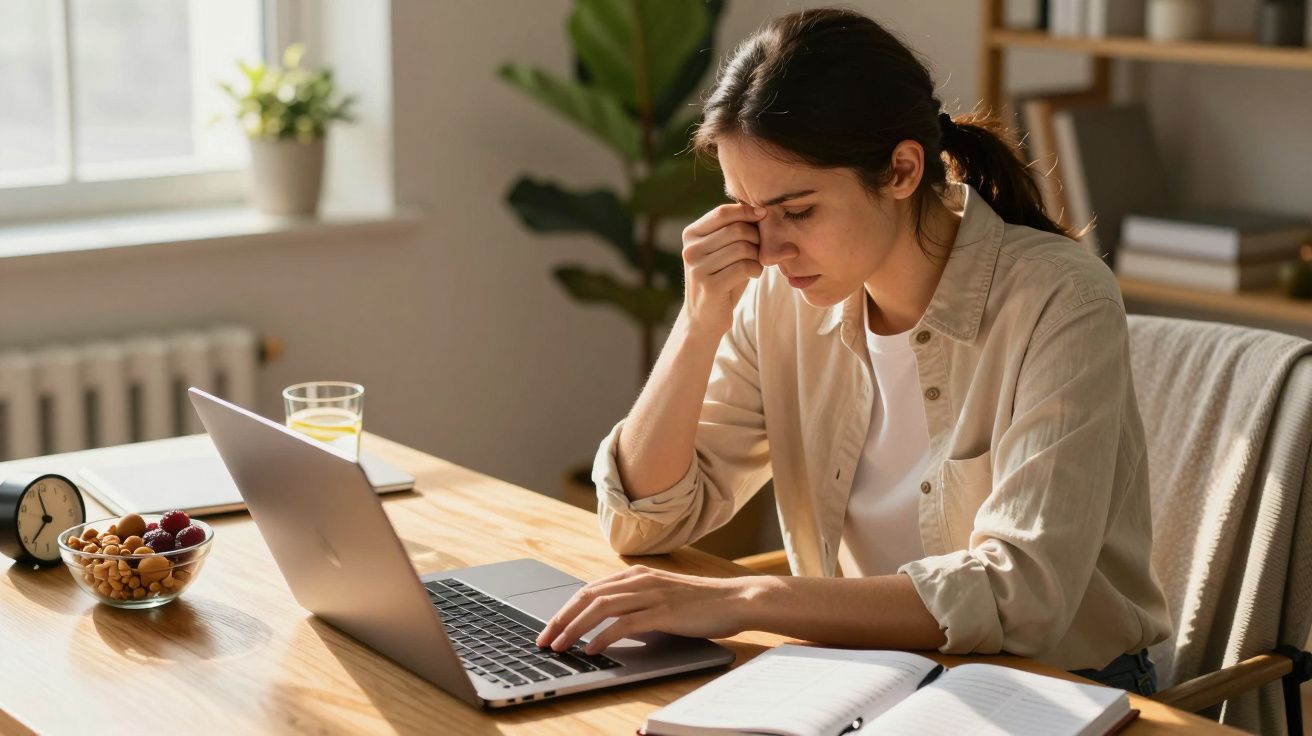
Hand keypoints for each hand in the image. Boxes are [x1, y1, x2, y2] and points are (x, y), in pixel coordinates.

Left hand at [536, 565, 756, 654]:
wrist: (736, 600)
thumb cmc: (701, 603)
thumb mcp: (662, 598)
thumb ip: (636, 605)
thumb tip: (608, 625)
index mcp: (636, 574)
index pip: (589, 589)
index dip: (565, 609)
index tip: (549, 627)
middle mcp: (640, 579)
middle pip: (588, 596)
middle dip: (561, 619)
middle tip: (544, 639)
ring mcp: (651, 594)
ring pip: (600, 608)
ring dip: (575, 628)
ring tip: (560, 646)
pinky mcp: (663, 611)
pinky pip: (624, 623)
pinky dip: (603, 636)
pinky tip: (591, 649)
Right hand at [681, 204, 766, 338]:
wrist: (705, 317)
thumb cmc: (721, 278)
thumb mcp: (723, 250)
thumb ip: (736, 229)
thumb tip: (764, 210)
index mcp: (691, 234)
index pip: (722, 212)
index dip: (746, 211)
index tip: (764, 215)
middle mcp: (690, 249)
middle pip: (736, 230)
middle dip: (756, 238)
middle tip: (761, 250)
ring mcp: (698, 268)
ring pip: (743, 248)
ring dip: (758, 256)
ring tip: (756, 264)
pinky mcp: (710, 286)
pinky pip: (744, 267)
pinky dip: (756, 270)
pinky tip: (753, 275)